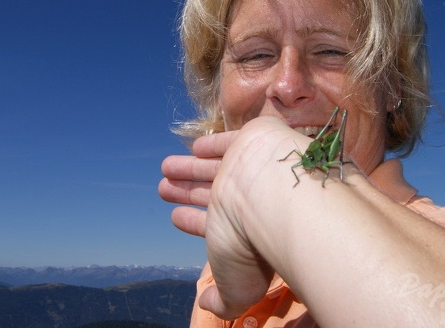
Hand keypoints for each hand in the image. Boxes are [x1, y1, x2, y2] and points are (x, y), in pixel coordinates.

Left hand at [162, 117, 309, 318]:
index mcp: (244, 230)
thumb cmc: (255, 245)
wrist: (281, 198)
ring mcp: (251, 169)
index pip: (214, 224)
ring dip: (189, 168)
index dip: (194, 221)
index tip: (176, 217)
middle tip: (163, 188)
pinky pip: (230, 140)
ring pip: (215, 167)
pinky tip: (196, 148)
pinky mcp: (256, 140)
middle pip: (211, 192)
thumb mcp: (236, 286)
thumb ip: (222, 300)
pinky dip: (213, 144)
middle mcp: (248, 199)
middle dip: (186, 190)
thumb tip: (206, 305)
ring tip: (165, 167)